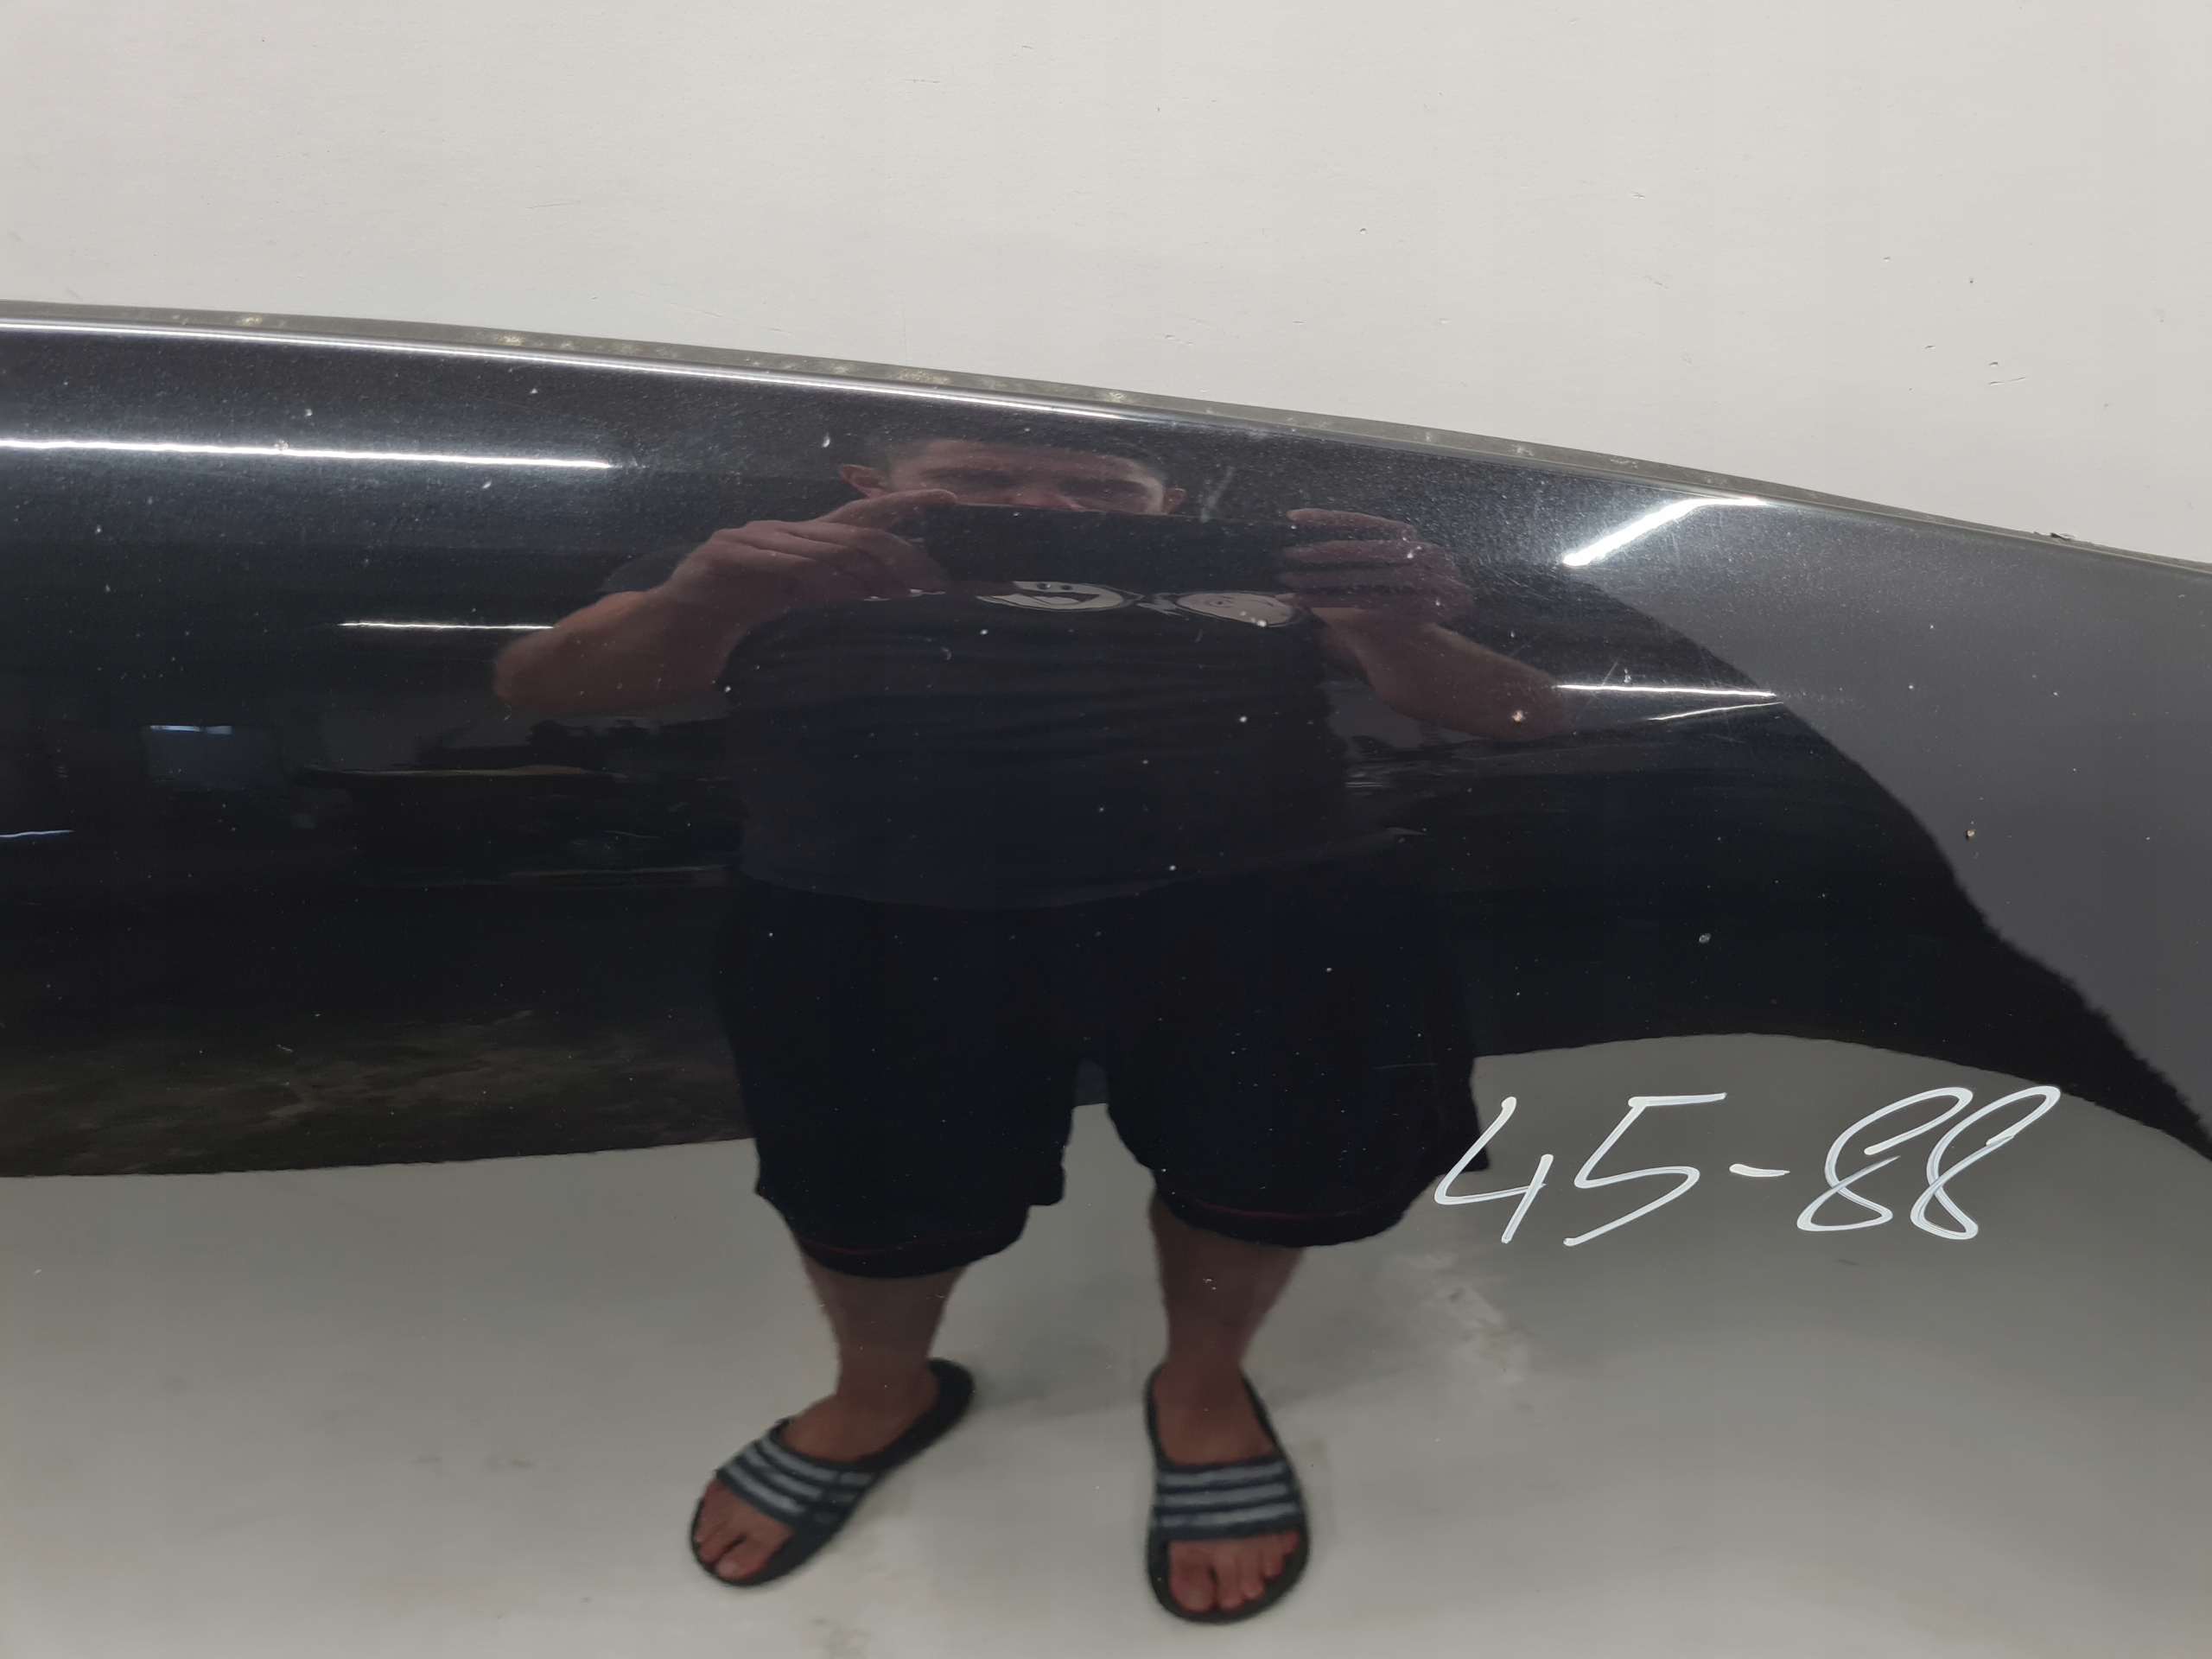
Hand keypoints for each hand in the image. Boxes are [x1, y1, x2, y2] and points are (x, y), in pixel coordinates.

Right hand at [658, 489, 956, 626]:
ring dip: (851, 569)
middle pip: (848, 531)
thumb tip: (890, 589)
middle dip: (889, 553)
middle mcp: (783, 528)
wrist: (686, 621)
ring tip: (879, 589)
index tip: (947, 501)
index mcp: (806, 537)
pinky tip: (821, 583)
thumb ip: (841, 587)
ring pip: (815, 547)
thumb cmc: (748, 607)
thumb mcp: (804, 597)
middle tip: (920, 578)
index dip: (905, 503)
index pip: (863, 513)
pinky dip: (799, 572)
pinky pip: (770, 560)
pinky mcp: (725, 554)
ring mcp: (752, 537)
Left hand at [1277, 509, 1474, 628]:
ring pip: (1359, 580)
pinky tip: (1306, 605)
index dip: (1327, 518)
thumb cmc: (1424, 588)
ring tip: (1288, 585)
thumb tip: (1323, 554)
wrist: (1464, 613)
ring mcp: (1419, 582)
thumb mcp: (1402, 564)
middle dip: (1320, 554)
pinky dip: (1332, 605)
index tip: (1293, 516)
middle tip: (1287, 557)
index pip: (1363, 521)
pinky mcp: (1415, 609)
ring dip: (1320, 584)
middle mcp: (1417, 553)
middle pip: (1359, 550)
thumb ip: (1370, 557)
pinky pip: (1366, 605)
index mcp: (1408, 536)